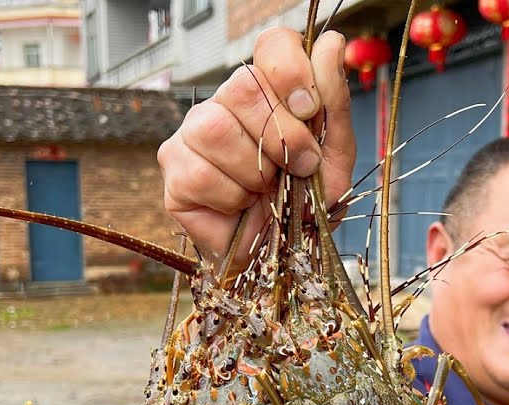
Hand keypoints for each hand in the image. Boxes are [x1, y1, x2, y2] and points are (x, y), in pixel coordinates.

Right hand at [157, 26, 355, 276]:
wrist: (283, 257)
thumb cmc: (304, 202)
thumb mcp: (334, 154)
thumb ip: (333, 101)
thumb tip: (330, 43)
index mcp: (268, 91)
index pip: (271, 45)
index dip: (290, 70)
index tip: (309, 108)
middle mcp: (224, 104)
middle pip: (243, 86)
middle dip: (282, 135)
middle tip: (297, 167)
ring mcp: (191, 135)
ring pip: (216, 129)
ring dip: (255, 171)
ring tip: (265, 190)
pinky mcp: (174, 173)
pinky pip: (201, 174)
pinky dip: (233, 199)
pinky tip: (240, 206)